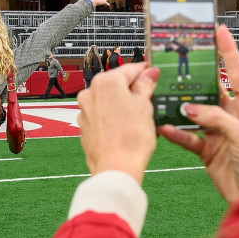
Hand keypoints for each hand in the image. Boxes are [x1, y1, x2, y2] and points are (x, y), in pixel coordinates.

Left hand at [77, 62, 159, 184]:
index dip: (145, 71)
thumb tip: (149, 74)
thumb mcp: (145, 106)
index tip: (153, 74)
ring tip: (141, 117)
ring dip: (124, 104)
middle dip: (133, 90)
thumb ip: (145, 86)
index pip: (130, 69)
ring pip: (110, 100)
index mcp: (106, 82)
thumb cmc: (130, 139)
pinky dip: (115, 117)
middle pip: (117, 84)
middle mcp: (90, 93)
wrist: (116, 168)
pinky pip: (103, 115)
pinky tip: (128, 127)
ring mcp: (85, 110)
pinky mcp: (85, 126)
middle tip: (151, 98)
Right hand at [159, 25, 238, 204]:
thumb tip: (189, 108)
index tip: (219, 31)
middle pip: (211, 91)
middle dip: (196, 79)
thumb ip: (216, 119)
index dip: (229, 51)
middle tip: (178, 63)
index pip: (237, 73)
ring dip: (181, 107)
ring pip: (195, 113)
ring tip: (164, 97)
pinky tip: (164, 128)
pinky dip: (176, 132)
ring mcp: (219, 132)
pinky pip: (188, 136)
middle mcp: (233, 116)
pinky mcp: (207, 149)